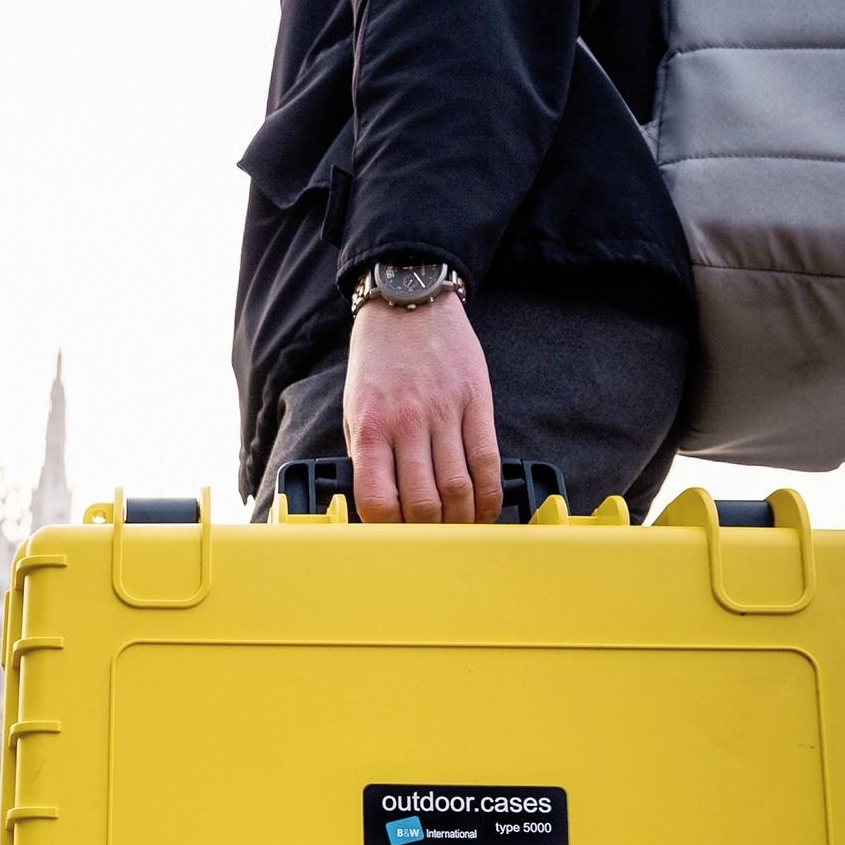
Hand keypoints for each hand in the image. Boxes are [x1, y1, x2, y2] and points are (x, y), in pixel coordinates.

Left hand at [343, 291, 500, 523]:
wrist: (408, 303)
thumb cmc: (377, 362)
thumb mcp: (355, 409)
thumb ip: (366, 455)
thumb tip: (379, 506)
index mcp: (371, 427)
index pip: (377, 500)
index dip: (388, 530)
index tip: (395, 539)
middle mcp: (407, 422)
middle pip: (423, 502)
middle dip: (429, 532)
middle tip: (432, 541)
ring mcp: (445, 412)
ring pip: (459, 487)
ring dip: (462, 520)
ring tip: (460, 530)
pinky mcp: (476, 401)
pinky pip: (488, 460)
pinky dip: (490, 494)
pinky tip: (486, 509)